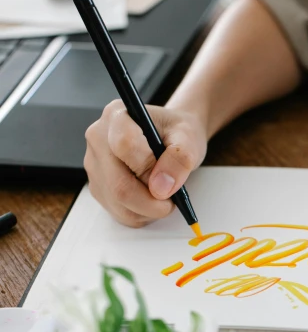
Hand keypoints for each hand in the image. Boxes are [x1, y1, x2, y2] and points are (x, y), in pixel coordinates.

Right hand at [84, 100, 206, 226]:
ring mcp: (95, 166)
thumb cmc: (177, 133)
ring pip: (118, 203)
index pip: (124, 145)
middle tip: (172, 200)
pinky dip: (140, 214)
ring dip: (148, 210)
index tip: (168, 180)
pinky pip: (118, 212)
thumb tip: (161, 187)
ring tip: (164, 197)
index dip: (148, 169)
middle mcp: (98, 139)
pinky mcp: (98, 187)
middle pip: (118, 184)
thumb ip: (179, 157)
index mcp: (117, 116)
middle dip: (151, 201)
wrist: (172, 137)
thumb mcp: (188, 137)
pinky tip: (151, 201)